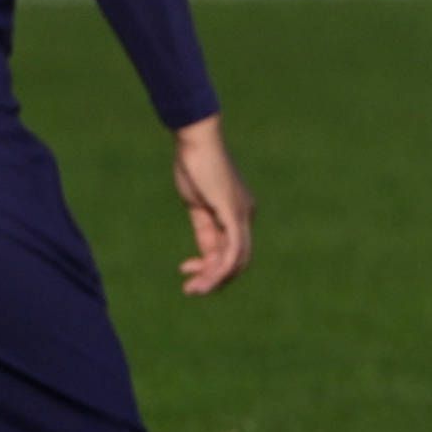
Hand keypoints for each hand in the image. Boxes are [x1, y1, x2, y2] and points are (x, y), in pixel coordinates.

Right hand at [171, 116, 251, 295]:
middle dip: (214, 279)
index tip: (185, 270)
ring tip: (193, 289)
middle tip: (191, 290)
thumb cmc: (194, 166)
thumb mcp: (198, 204)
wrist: (195, 141)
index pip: (230, 251)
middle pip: (237, 260)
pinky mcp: (233, 212)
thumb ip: (205, 229)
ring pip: (236, 260)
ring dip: (214, 279)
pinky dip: (220, 266)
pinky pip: (233, 247)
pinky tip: (206, 277)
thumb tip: (205, 254)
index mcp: (238, 214)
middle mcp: (246, 216)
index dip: (209, 268)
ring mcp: (242, 214)